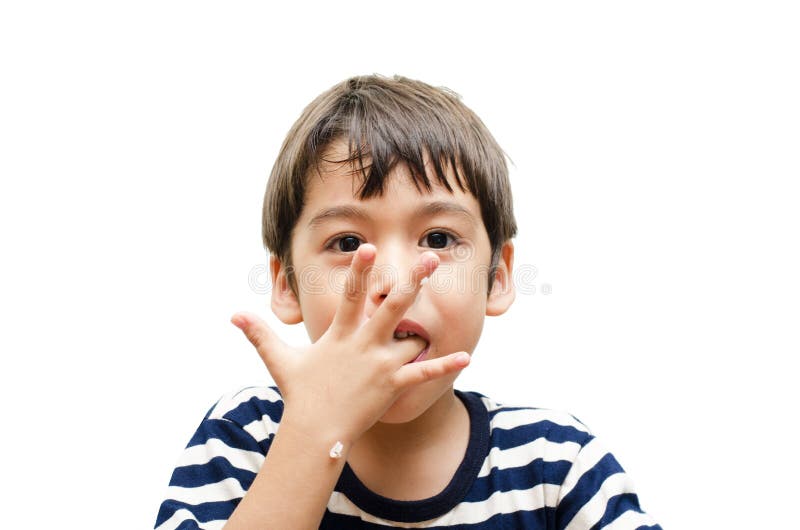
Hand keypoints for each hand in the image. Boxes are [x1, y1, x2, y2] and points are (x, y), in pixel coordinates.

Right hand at [230, 244, 470, 446]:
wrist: (315, 432)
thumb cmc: (300, 394)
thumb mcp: (279, 361)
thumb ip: (259, 334)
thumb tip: (232, 315)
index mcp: (340, 334)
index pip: (350, 295)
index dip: (360, 271)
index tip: (370, 247)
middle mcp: (363, 344)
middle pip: (392, 307)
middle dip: (411, 282)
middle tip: (429, 259)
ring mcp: (380, 365)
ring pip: (412, 338)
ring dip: (427, 329)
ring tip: (453, 305)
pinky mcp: (392, 385)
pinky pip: (422, 373)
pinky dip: (444, 365)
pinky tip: (466, 357)